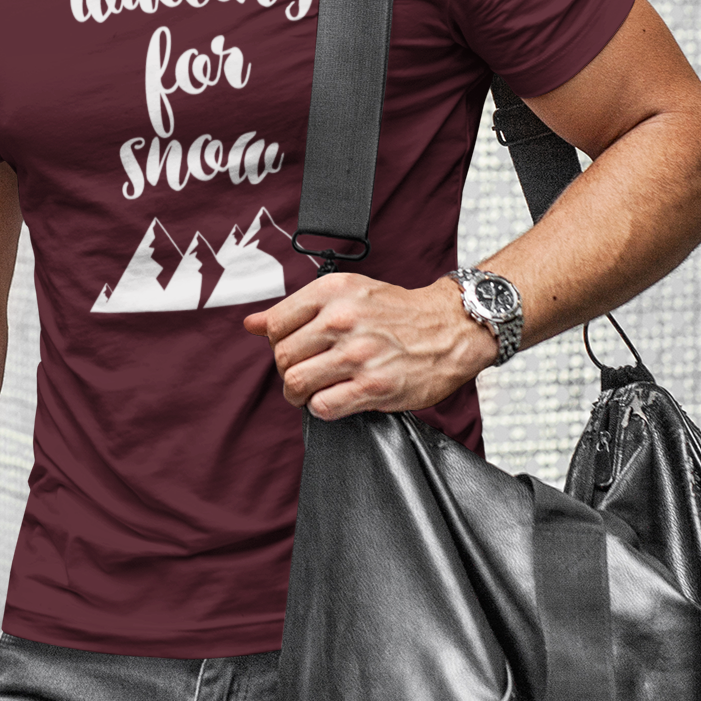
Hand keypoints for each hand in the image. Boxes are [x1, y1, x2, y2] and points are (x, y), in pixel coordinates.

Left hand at [243, 273, 494, 420]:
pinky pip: (323, 406)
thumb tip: (251, 324)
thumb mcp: (345, 293)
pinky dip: (321, 408)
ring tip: (313, 391)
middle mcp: (340, 320)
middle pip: (282, 357)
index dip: (276, 342)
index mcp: (331, 292)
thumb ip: (296, 309)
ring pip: (296, 383)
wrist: (449, 327)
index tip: (291, 348)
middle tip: (303, 373)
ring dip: (298, 394)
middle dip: (287, 371)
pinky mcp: (373, 386)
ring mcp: (356, 354)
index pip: (274, 323)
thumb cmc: (397, 311)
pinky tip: (335, 398)